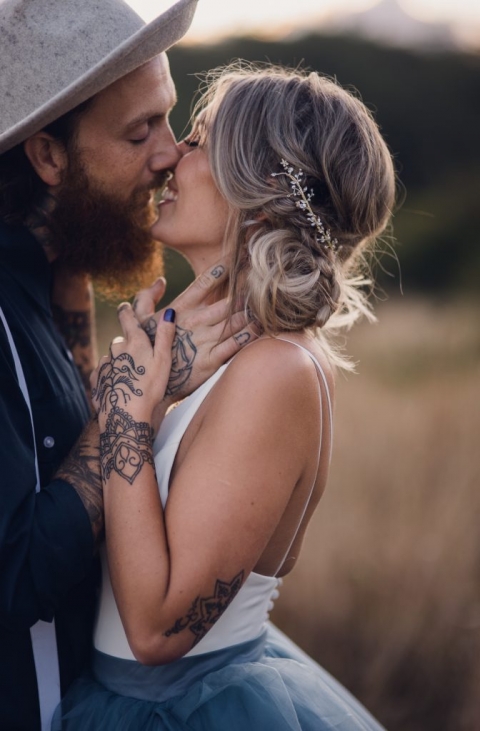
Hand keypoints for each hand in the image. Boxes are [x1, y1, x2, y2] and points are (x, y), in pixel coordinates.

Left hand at [91, 304, 175, 423]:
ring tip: (132, 379)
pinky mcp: (97, 379)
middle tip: (140, 360)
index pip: (126, 317)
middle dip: (128, 345)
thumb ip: (165, 336)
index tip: (125, 306)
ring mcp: (104, 364)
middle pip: (121, 340)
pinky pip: (103, 372)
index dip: (126, 310)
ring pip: (112, 357)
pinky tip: (120, 387)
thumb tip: (169, 312)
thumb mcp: (164, 361)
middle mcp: (116, 349)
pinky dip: (111, 376)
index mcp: (134, 342)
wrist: (126, 416)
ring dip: (120, 363)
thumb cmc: (150, 389)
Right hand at [132, 260, 258, 402]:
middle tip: (263, 275)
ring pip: (233, 321)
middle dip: (245, 288)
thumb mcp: (138, 321)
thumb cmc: (143, 351)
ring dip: (250, 311)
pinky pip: (233, 346)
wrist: (143, 384)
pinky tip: (261, 327)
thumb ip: (145, 298)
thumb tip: (159, 281)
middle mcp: (194, 322)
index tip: (238, 255)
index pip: (204, 282)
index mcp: (179, 309)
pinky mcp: (209, 361)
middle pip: (225, 301)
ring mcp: (203, 341)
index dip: (221, 268)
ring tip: (269, 298)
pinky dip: (248, 336)